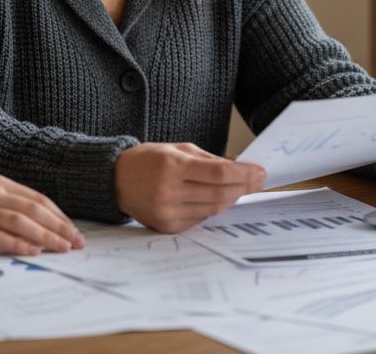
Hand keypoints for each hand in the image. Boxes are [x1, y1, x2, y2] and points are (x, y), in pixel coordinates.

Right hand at [0, 175, 84, 254]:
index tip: (74, 230)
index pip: (37, 199)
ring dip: (44, 235)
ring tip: (61, 248)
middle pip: (33, 209)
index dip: (58, 215)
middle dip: (58, 227)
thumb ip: (12, 204)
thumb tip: (46, 223)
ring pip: (19, 221)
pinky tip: (33, 250)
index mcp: (1, 183)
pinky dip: (17, 243)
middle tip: (76, 242)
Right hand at [114, 142, 265, 232]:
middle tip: (259, 181)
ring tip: (240, 188)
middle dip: (244, 187)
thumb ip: (210, 159)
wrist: (115, 180)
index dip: (244, 174)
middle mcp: (169, 192)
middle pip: (219, 194)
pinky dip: (212, 208)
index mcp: (172, 167)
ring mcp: (167, 212)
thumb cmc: (148, 160)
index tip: (261, 172)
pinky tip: (218, 198)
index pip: (219, 173)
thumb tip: (241, 166)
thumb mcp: (178, 149)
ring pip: (213, 209)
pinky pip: (200, 219)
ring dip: (231, 198)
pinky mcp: (167, 227)